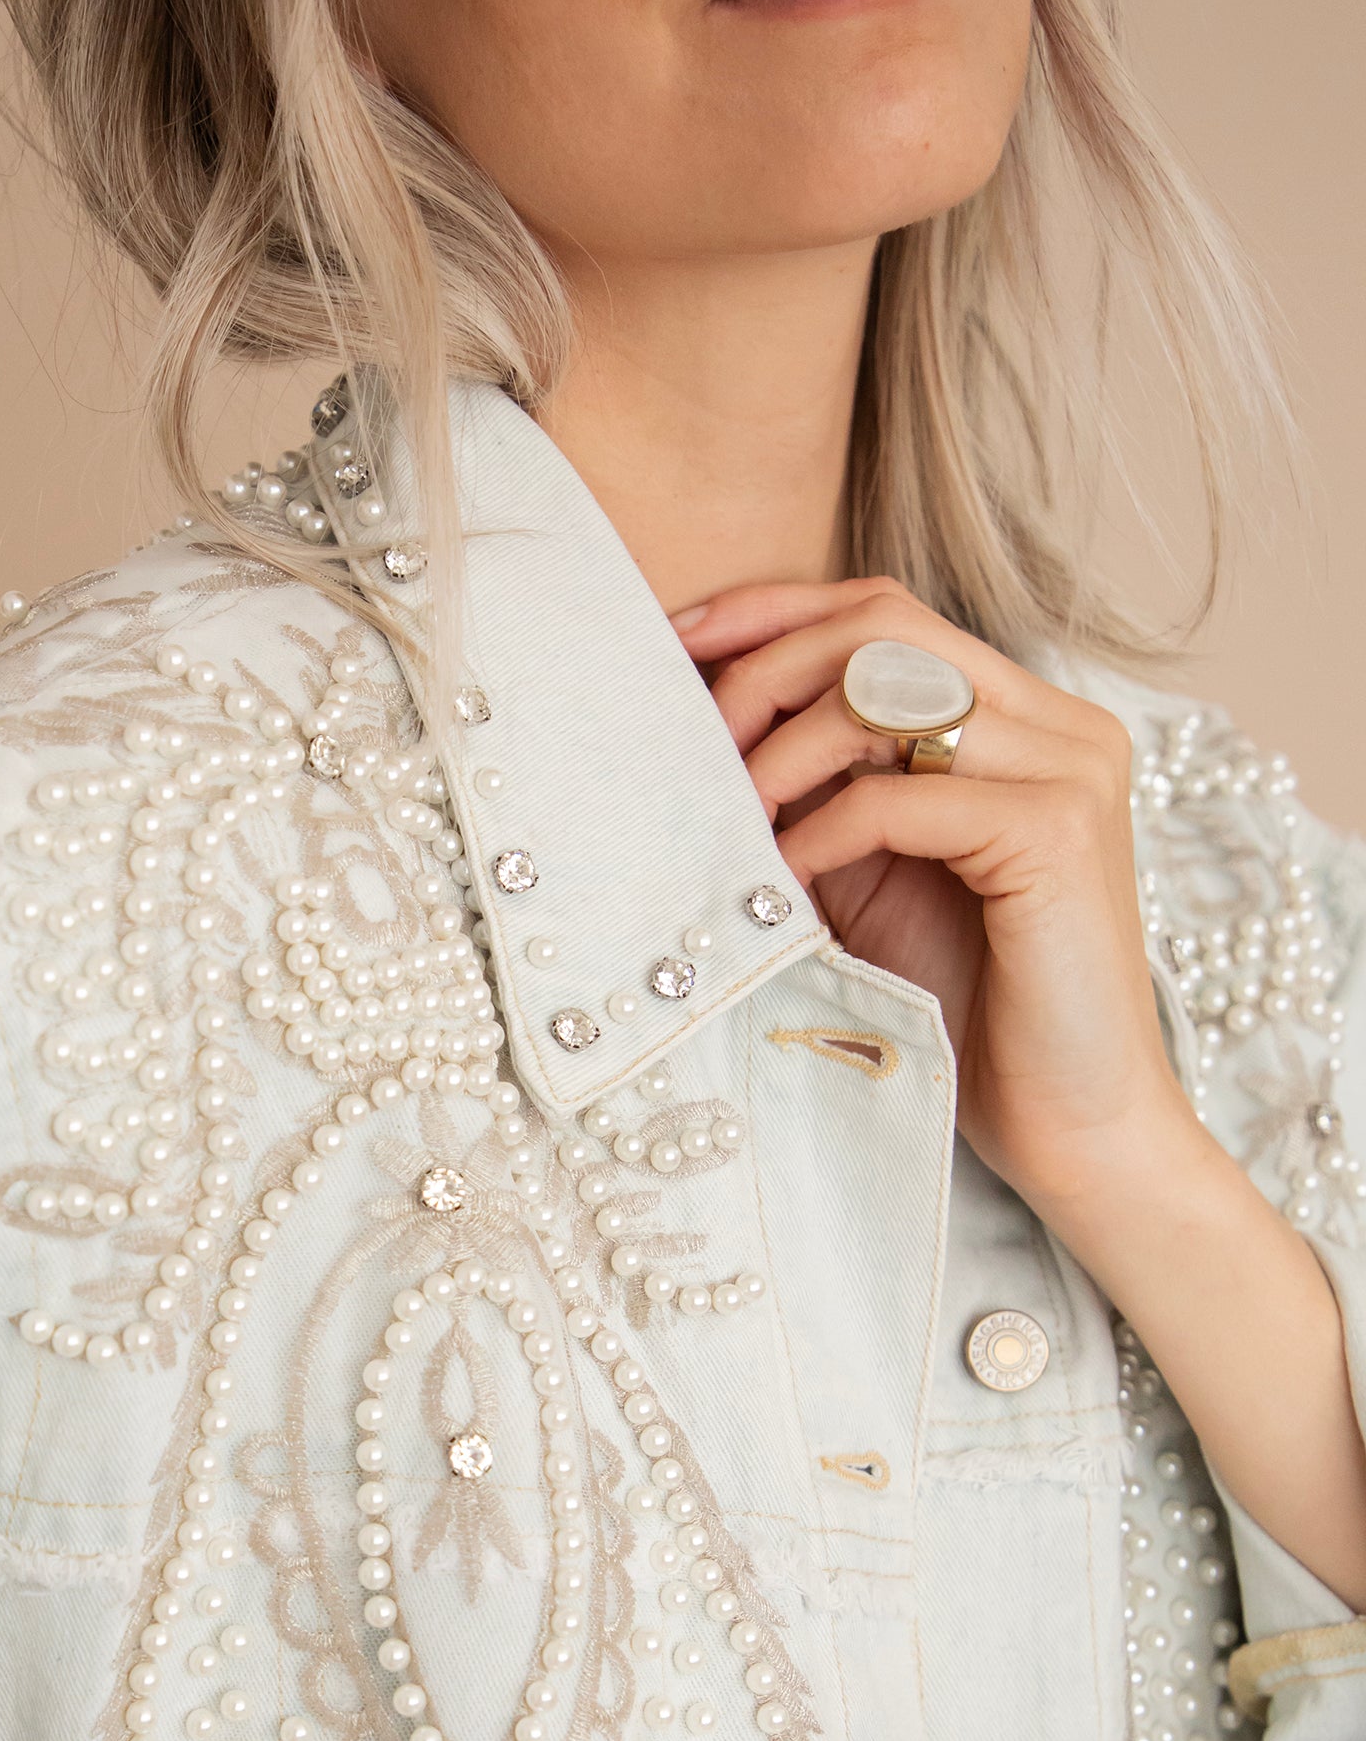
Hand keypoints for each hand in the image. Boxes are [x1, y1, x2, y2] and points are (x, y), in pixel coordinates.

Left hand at [678, 573, 1365, 1607]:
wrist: (1071, 1128)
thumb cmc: (965, 1013)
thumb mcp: (869, 877)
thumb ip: (815, 793)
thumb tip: (693, 727)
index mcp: (1021, 716)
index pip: (881, 612)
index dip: (766, 615)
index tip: (670, 646)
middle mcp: (1060, 721)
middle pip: (880, 624)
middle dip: (759, 669)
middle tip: (686, 738)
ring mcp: (1070, 768)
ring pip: (883, 696)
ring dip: (776, 749)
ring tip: (719, 813)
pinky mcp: (1060, 833)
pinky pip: (898, 798)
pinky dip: (818, 830)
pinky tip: (778, 876)